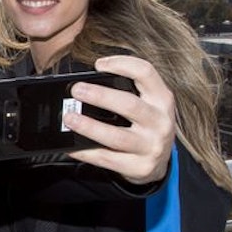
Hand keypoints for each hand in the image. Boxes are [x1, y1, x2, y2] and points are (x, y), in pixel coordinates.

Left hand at [64, 55, 175, 184]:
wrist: (159, 164)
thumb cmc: (146, 127)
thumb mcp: (148, 105)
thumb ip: (128, 92)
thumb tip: (87, 85)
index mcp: (162, 99)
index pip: (146, 73)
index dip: (122, 64)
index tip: (99, 64)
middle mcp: (161, 122)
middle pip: (129, 105)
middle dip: (100, 96)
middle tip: (76, 90)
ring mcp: (151, 147)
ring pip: (116, 136)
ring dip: (89, 126)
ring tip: (69, 118)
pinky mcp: (139, 167)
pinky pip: (106, 158)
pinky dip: (85, 152)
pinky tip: (71, 146)